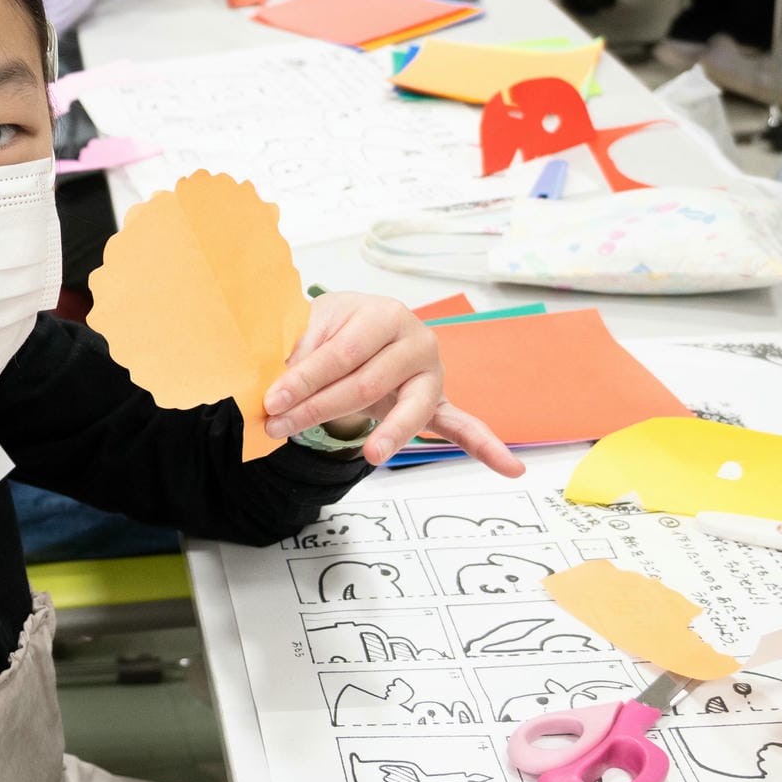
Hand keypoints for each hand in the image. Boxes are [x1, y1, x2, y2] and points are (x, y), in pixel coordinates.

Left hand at [260, 292, 524, 475]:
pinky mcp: (436, 400)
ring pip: (410, 409)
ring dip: (390, 434)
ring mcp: (431, 373)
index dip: (303, 379)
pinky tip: (509, 467)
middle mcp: (416, 339)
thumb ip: (299, 350)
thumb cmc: (335, 327)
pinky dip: (485, 446)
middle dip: (320, 409)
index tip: (272, 401)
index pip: (340, 353)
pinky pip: (462, 425)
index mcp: (383, 313)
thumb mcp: (311, 326)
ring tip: (372, 454)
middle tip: (281, 427)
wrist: (360, 325)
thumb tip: (278, 385)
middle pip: (368, 383)